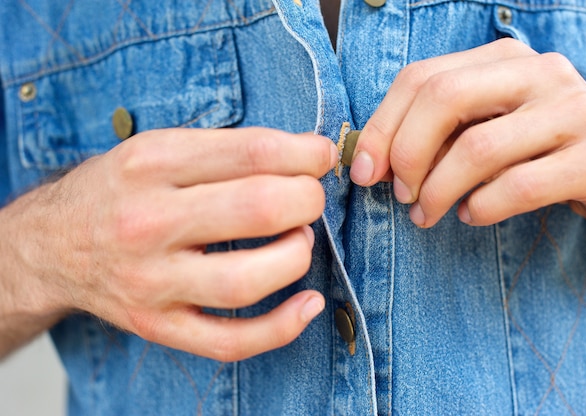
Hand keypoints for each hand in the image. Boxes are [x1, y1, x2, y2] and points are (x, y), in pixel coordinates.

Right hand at [7, 127, 336, 360]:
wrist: (52, 245)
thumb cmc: (120, 190)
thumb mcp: (159, 148)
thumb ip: (230, 149)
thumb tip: (311, 153)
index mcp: (151, 163)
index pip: (251, 152)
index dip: (305, 154)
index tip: (323, 156)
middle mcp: (147, 222)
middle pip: (256, 210)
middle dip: (306, 201)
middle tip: (309, 199)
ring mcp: (151, 281)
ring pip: (247, 281)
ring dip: (296, 258)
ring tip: (299, 241)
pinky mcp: (158, 324)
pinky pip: (230, 341)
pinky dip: (281, 327)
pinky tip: (308, 303)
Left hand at [349, 38, 585, 232]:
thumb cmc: (537, 151)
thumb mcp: (486, 127)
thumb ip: (436, 133)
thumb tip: (372, 162)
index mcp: (503, 59)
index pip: (422, 77)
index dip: (382, 126)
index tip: (363, 171)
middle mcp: (540, 72)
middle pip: (444, 98)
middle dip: (406, 153)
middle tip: (399, 195)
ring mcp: (573, 111)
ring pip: (478, 148)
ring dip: (438, 191)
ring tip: (428, 215)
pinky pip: (518, 186)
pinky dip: (483, 208)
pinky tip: (473, 216)